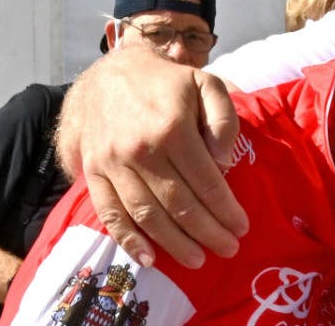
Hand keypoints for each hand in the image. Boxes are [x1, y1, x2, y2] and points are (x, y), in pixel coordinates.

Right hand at [56, 46, 247, 268]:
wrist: (110, 74)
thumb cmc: (167, 83)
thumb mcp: (206, 84)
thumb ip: (223, 119)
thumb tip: (224, 162)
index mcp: (173, 128)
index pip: (206, 181)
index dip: (226, 209)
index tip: (242, 227)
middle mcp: (141, 149)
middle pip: (179, 204)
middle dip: (207, 232)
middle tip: (228, 249)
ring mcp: (113, 163)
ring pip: (147, 214)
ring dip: (174, 243)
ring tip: (197, 260)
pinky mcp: (93, 172)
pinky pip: (110, 213)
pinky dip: (128, 240)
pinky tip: (149, 258)